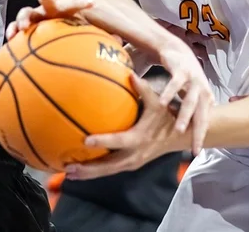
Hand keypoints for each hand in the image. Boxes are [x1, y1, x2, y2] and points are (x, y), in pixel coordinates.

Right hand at [4, 0, 93, 40]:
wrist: (50, 26)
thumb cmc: (72, 34)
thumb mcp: (87, 33)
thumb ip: (101, 38)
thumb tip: (120, 43)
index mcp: (69, 13)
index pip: (76, 4)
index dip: (81, 2)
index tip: (91, 3)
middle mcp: (52, 14)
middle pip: (51, 5)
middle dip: (49, 0)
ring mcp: (36, 20)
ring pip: (30, 14)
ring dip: (25, 17)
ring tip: (20, 27)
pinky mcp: (24, 29)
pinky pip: (16, 30)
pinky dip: (12, 31)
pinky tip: (9, 39)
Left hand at [64, 72, 185, 179]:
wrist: (179, 137)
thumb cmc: (166, 118)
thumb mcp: (158, 103)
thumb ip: (144, 89)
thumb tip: (130, 74)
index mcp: (139, 138)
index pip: (118, 141)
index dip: (102, 141)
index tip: (85, 140)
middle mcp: (134, 154)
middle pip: (108, 166)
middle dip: (89, 169)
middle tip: (69, 168)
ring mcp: (132, 162)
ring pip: (107, 171)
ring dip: (89, 173)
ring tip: (69, 173)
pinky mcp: (131, 165)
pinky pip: (111, 170)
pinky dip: (96, 172)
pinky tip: (81, 170)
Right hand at [156, 37, 213, 154]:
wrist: (177, 50)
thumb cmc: (184, 76)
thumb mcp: (193, 94)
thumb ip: (196, 109)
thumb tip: (196, 129)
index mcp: (205, 97)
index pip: (204, 121)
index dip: (201, 136)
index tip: (196, 152)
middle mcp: (202, 90)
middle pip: (201, 114)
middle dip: (198, 131)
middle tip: (194, 147)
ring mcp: (193, 79)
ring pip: (190, 101)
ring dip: (185, 116)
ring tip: (178, 130)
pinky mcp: (182, 70)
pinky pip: (175, 83)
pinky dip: (169, 93)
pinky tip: (162, 104)